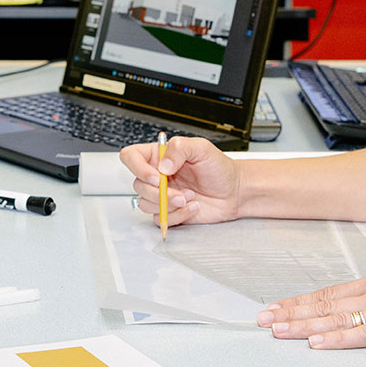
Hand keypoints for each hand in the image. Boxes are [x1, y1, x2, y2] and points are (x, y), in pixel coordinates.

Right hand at [119, 136, 241, 226]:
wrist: (234, 191)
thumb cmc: (219, 168)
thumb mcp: (202, 148)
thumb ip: (180, 148)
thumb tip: (162, 165)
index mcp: (159, 156)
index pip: (131, 157)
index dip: (137, 167)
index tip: (156, 176)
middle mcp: (157, 175)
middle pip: (137, 185)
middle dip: (159, 193)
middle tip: (181, 192)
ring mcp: (161, 194)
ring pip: (146, 204)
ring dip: (169, 204)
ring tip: (189, 197)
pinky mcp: (169, 211)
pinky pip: (160, 218)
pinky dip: (177, 215)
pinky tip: (192, 206)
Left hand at [255, 242, 365, 347]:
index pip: (329, 294)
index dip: (299, 302)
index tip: (275, 307)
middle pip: (323, 305)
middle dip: (290, 313)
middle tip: (260, 320)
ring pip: (334, 319)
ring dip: (302, 325)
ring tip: (275, 330)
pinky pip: (362, 335)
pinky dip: (336, 339)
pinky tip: (316, 343)